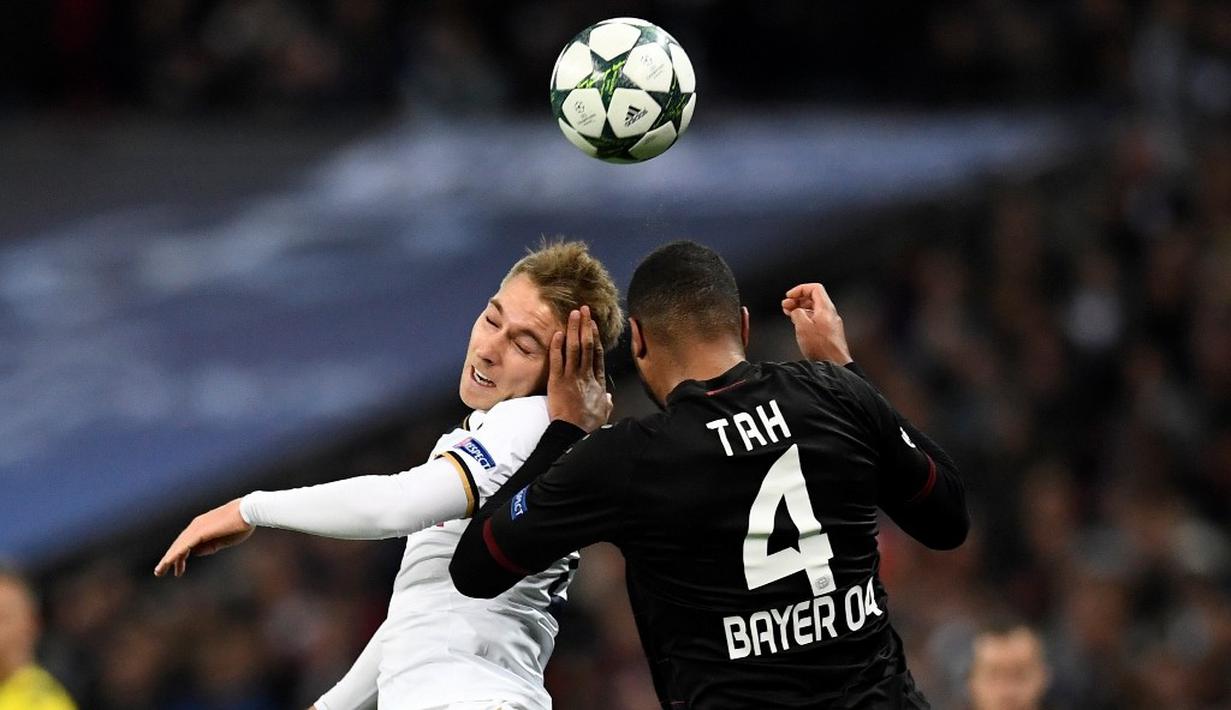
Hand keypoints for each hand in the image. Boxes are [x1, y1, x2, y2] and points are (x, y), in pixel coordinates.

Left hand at [155, 498, 253, 577]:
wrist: (248, 511)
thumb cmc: (242, 524)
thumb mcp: (225, 540)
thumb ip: (211, 546)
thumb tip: (196, 553)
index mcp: (203, 526)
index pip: (186, 544)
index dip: (180, 557)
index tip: (179, 569)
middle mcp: (196, 526)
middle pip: (178, 545)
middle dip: (170, 559)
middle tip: (160, 572)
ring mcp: (197, 528)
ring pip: (178, 546)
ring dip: (168, 559)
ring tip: (159, 571)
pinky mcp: (200, 532)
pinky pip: (183, 546)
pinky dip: (175, 555)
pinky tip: (168, 563)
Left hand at [547, 305, 610, 431]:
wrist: (573, 433)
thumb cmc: (588, 425)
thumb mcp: (603, 412)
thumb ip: (606, 402)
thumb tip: (608, 396)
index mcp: (596, 381)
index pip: (597, 354)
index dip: (595, 337)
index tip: (593, 325)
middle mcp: (586, 375)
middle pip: (587, 345)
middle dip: (585, 325)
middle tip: (583, 309)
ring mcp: (571, 376)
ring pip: (574, 348)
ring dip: (574, 329)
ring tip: (573, 313)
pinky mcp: (557, 381)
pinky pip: (557, 360)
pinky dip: (557, 346)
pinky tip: (557, 333)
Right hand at [781, 282, 852, 364]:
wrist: (835, 364)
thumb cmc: (821, 347)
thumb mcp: (803, 326)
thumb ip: (797, 313)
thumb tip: (796, 311)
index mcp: (825, 308)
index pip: (814, 288)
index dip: (800, 289)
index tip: (789, 296)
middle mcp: (830, 313)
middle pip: (814, 298)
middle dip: (798, 299)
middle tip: (785, 305)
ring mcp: (831, 323)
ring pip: (814, 309)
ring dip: (800, 308)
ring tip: (789, 313)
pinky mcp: (829, 332)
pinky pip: (816, 319)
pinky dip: (806, 317)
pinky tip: (798, 324)